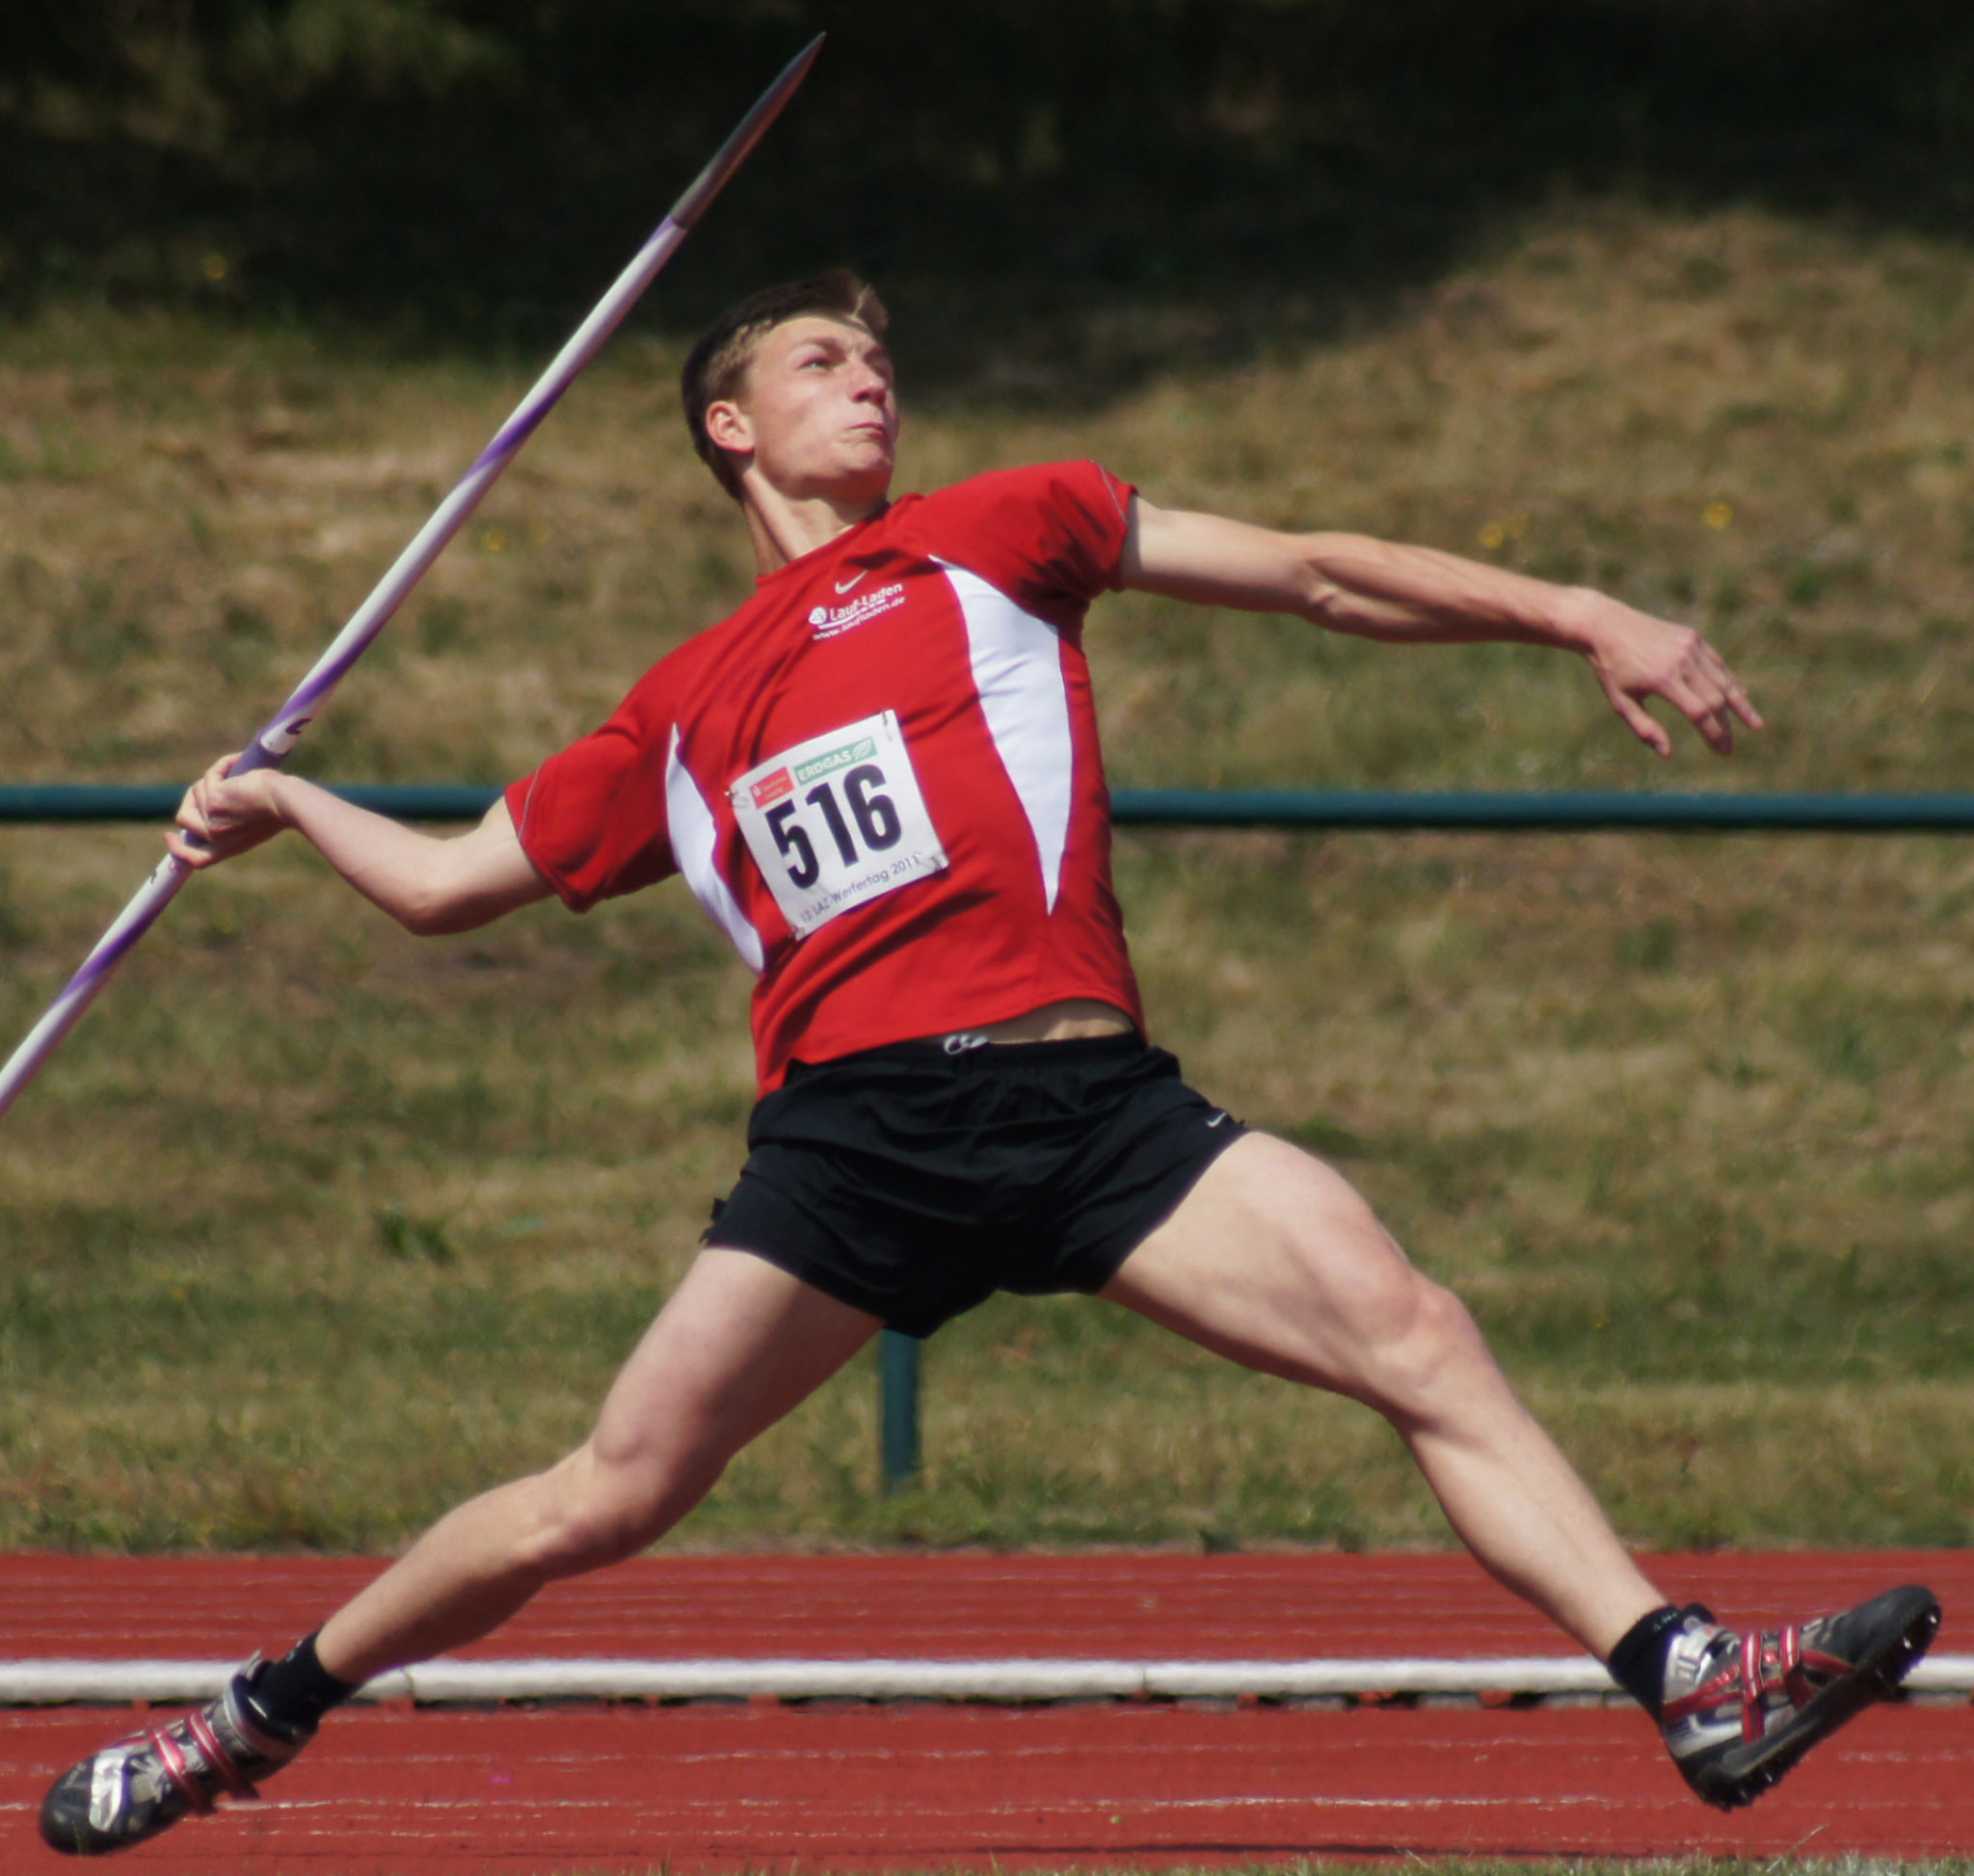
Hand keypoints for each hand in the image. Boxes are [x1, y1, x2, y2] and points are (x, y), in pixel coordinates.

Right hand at [165, 753, 290, 868]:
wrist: (289, 804)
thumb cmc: (280, 811)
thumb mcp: (251, 823)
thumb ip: (230, 821)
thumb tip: (210, 803)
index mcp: (226, 849)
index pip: (193, 858)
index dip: (177, 848)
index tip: (169, 835)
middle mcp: (215, 839)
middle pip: (183, 819)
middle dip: (191, 799)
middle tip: (210, 785)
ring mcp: (211, 820)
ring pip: (195, 793)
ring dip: (215, 779)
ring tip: (241, 776)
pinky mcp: (213, 799)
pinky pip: (209, 776)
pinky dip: (224, 765)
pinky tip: (238, 761)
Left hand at [1565, 591, 1763, 756]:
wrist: (1606, 625)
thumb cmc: (1610, 668)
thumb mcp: (1620, 702)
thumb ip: (1644, 728)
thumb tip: (1667, 754)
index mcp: (1664, 680)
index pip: (1699, 712)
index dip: (1714, 734)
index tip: (1722, 751)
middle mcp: (1682, 661)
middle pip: (1716, 699)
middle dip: (1726, 726)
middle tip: (1729, 748)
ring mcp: (1690, 647)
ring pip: (1723, 680)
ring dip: (1740, 704)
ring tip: (1754, 724)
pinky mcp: (1693, 638)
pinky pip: (1717, 663)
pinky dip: (1729, 681)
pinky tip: (1739, 695)